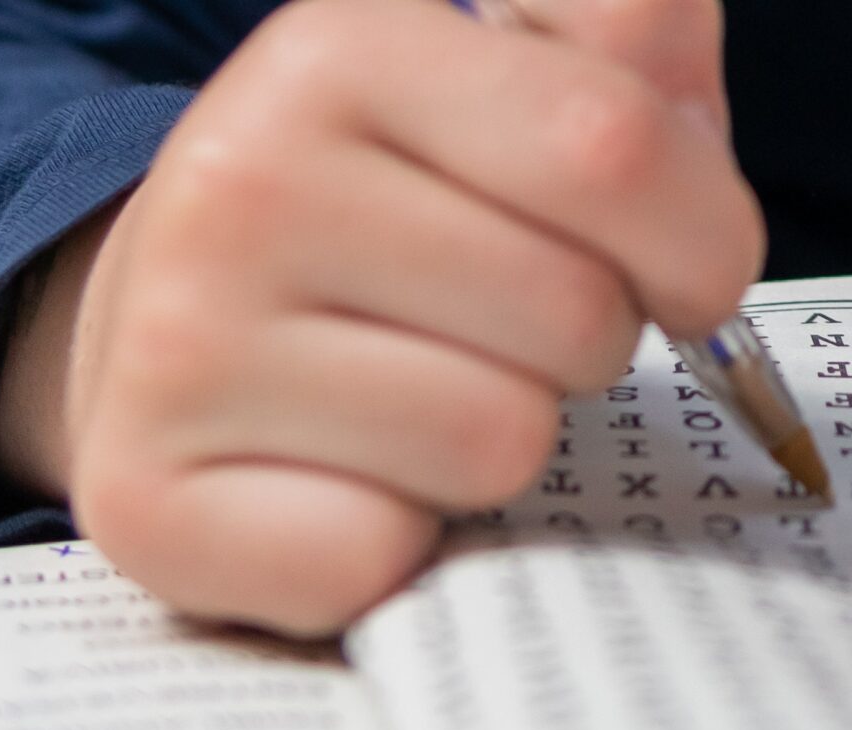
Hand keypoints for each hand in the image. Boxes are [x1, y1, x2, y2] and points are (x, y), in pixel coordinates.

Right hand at [0, 0, 761, 634]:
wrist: (174, 327)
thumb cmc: (399, 212)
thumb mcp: (511, 83)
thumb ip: (628, 39)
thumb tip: (672, 51)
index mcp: (339, 50)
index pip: (618, 151)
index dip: (699, 238)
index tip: (677, 267)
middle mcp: (236, 181)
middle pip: (577, 316)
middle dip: (590, 344)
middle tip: (507, 328)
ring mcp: (177, 348)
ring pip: (498, 443)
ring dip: (502, 442)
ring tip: (423, 392)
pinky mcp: (152, 507)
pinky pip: (387, 556)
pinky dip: (401, 542)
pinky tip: (350, 479)